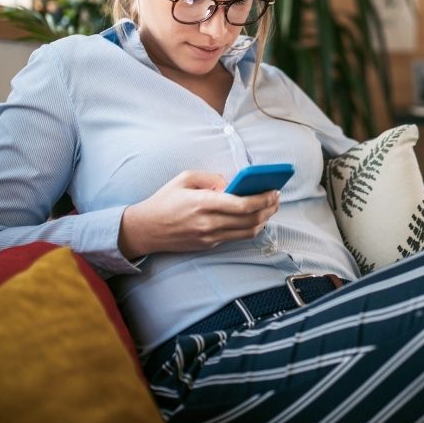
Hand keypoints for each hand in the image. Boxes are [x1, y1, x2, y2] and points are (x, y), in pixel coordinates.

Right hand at [118, 171, 280, 257]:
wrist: (145, 229)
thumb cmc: (165, 200)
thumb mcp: (185, 178)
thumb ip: (211, 178)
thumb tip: (231, 184)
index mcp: (204, 202)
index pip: (243, 204)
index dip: (264, 198)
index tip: (274, 191)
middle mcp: (209, 223)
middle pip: (251, 219)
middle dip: (270, 208)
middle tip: (278, 198)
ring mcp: (210, 237)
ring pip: (248, 231)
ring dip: (264, 220)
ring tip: (271, 208)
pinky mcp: (209, 245)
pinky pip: (237, 237)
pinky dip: (250, 227)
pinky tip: (255, 217)